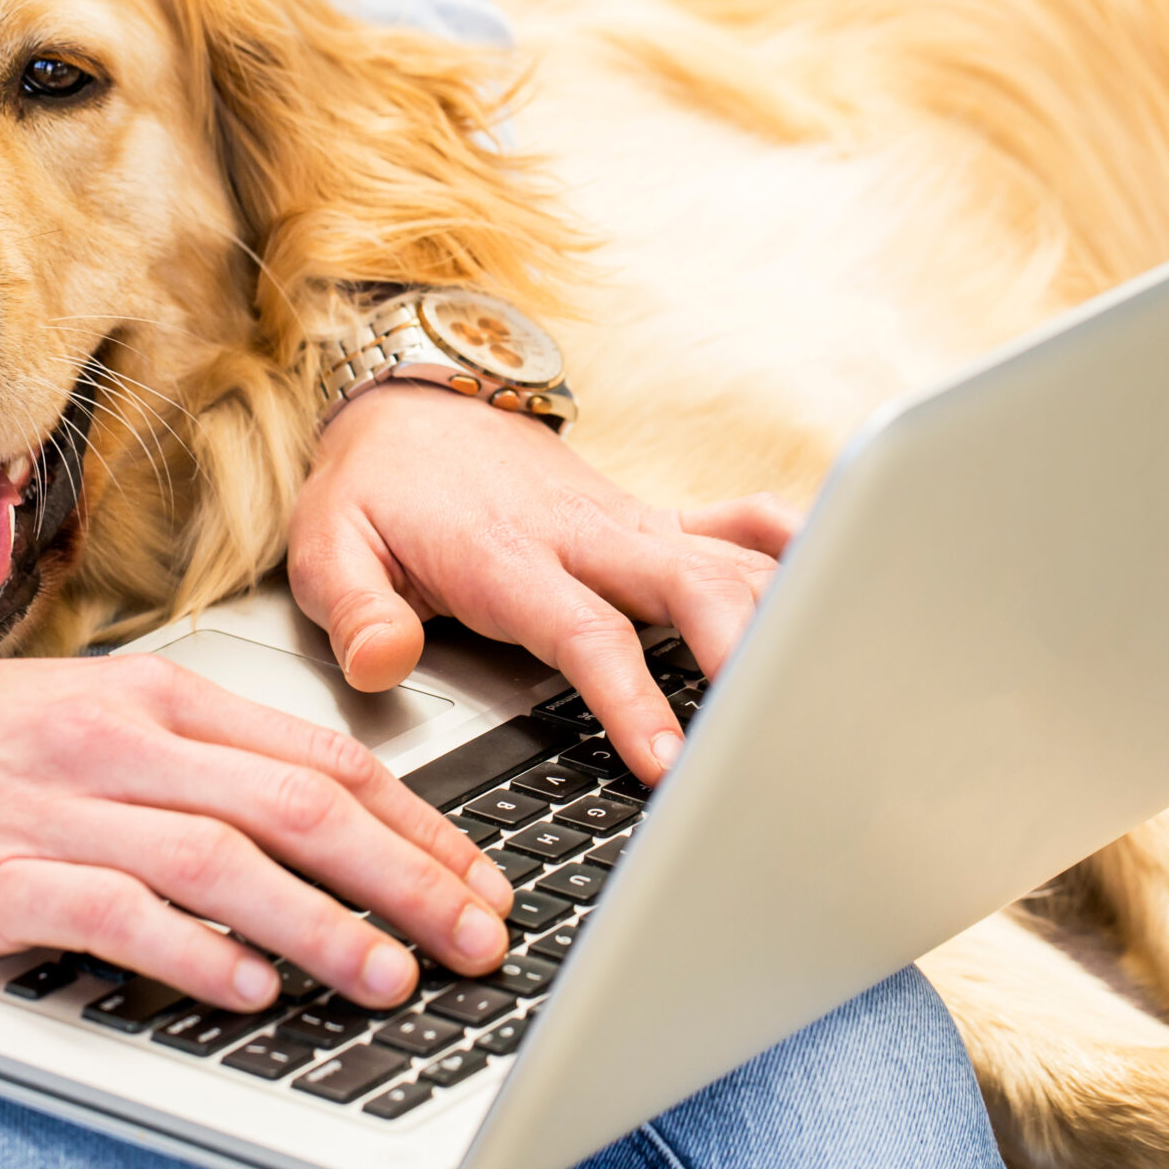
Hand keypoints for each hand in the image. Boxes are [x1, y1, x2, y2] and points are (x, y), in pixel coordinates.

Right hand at [0, 631, 513, 1010]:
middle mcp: (119, 742)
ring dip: (324, 924)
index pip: (322, 758)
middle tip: (477, 939)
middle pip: (300, 806)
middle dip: (409, 878)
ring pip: (226, 860)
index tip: (481, 879)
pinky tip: (245, 990)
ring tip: (394, 976)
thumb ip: (195, 767)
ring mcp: (55, 808)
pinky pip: (112, 914)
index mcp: (154, 698)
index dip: (418, 825)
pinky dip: (189, 953)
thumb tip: (316, 831)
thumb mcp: (87, 722)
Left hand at [287, 384, 798, 782]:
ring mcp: (628, 525)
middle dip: (743, 651)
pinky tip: (840, 583)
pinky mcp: (651, 521)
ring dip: (783, 612)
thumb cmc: (377, 487)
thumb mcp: (328, 544)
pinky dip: (793, 547)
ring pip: (729, 558)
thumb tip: (381, 662)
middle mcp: (584, 535)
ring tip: (828, 685)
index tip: (670, 764)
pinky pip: (738, 526)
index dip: (634, 699)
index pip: (588, 633)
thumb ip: (354, 608)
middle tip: (775, 731)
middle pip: (690, 585)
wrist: (413, 403)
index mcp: (509, 554)